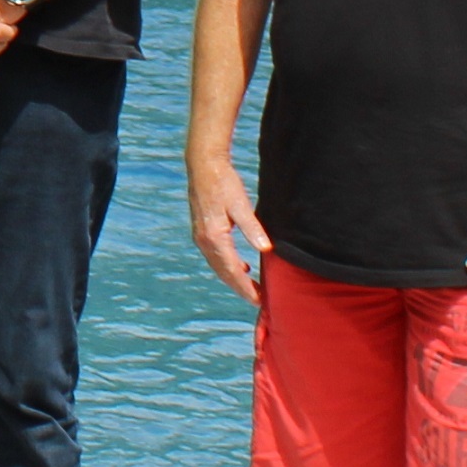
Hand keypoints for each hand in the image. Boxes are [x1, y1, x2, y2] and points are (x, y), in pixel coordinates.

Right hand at [185, 151, 265, 300]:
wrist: (203, 166)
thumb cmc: (224, 182)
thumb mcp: (241, 204)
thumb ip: (253, 228)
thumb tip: (266, 250)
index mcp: (214, 237)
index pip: (232, 270)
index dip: (246, 287)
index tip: (259, 300)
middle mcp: (204, 241)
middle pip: (223, 273)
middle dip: (240, 288)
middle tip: (259, 301)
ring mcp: (200, 237)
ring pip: (218, 266)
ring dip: (234, 279)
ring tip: (252, 289)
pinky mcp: (201, 232)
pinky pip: (215, 257)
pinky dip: (228, 267)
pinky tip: (241, 267)